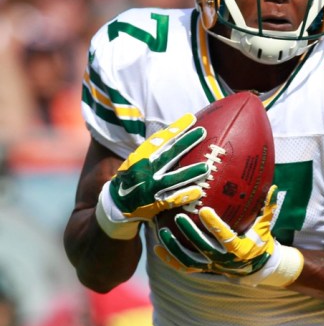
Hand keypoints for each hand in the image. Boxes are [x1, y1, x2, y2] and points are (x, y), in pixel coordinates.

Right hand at [95, 114, 208, 239]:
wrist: (114, 206)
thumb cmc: (133, 179)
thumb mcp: (138, 162)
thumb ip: (155, 151)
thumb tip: (177, 134)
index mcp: (140, 157)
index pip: (160, 140)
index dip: (175, 129)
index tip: (191, 119)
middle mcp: (144, 170)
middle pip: (168, 155)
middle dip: (185, 143)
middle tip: (202, 132)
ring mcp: (148, 188)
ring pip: (172, 179)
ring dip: (189, 173)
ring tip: (206, 167)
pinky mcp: (152, 205)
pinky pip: (171, 200)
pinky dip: (184, 196)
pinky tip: (198, 192)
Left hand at [155, 186, 303, 286]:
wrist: (256, 266)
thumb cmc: (260, 241)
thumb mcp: (266, 226)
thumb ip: (268, 208)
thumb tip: (274, 188)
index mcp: (240, 249)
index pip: (225, 236)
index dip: (214, 225)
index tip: (204, 210)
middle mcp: (224, 260)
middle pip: (203, 248)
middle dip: (190, 233)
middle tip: (178, 216)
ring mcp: (212, 266)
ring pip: (189, 260)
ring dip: (174, 247)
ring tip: (162, 232)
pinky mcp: (203, 269)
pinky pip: (183, 266)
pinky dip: (169, 258)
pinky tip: (157, 247)